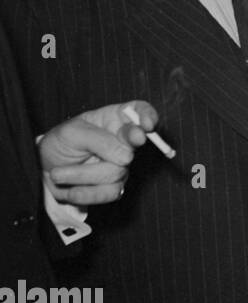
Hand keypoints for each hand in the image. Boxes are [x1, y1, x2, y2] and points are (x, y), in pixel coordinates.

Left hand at [38, 100, 159, 205]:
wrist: (46, 169)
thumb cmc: (61, 143)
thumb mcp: (70, 133)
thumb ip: (98, 139)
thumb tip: (126, 155)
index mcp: (114, 119)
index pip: (139, 110)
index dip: (147, 115)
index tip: (146, 125)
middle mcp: (123, 141)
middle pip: (135, 143)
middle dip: (121, 151)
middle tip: (116, 157)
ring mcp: (121, 164)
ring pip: (116, 172)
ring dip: (82, 175)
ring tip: (58, 174)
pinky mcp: (115, 186)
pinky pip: (111, 192)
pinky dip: (85, 193)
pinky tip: (70, 188)